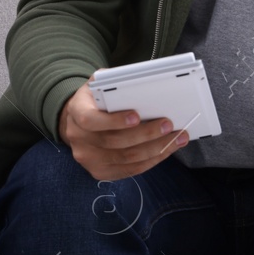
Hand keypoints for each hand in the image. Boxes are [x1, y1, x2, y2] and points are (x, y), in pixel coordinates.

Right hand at [57, 82, 187, 181]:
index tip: (137, 116)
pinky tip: (167, 149)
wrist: (80, 119)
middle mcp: (78, 138)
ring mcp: (88, 159)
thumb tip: (147, 85)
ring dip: (156, 149)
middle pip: (114, 142)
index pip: (91, 120)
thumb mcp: (100, 82)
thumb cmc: (97, 98)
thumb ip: (116, 82)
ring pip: (126, 159)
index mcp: (76, 112)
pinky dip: (152, 160)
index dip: (114, 121)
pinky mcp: (100, 172)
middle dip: (145, 134)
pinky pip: (130, 170)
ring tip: (177, 138)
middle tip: (168, 125)